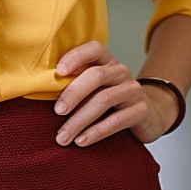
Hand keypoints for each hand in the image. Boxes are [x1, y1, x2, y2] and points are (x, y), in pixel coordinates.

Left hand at [53, 41, 178, 146]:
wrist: (148, 113)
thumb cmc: (109, 97)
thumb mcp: (95, 86)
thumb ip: (77, 82)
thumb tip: (42, 89)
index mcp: (106, 60)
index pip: (93, 48)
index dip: (75, 56)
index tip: (58, 71)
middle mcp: (120, 71)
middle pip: (96, 76)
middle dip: (73, 94)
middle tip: (57, 111)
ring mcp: (132, 90)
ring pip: (103, 100)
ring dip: (79, 120)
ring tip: (63, 136)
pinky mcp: (140, 110)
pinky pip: (115, 121)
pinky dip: (95, 132)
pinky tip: (81, 141)